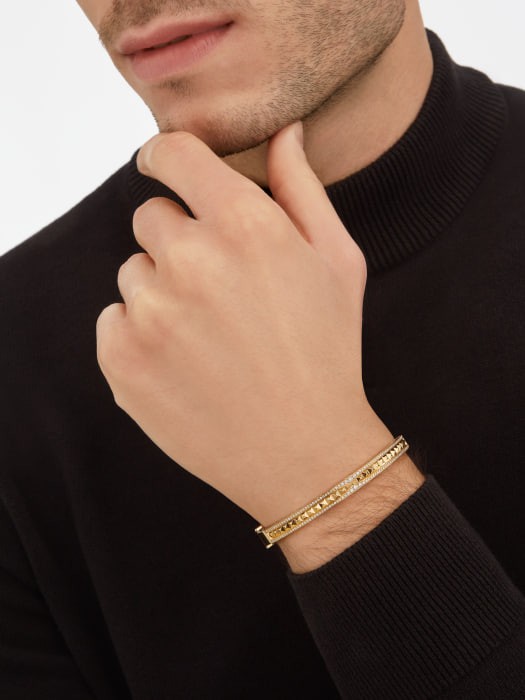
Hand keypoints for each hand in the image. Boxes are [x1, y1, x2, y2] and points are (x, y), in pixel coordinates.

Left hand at [95, 121, 407, 526]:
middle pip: (151, 218)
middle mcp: (190, 261)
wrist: (304, 452)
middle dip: (181, 242)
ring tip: (208, 337)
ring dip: (162, 292)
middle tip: (221, 292)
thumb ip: (301, 188)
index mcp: (245, 226)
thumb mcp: (337, 262)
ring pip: (133, 273)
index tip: (164, 167)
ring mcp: (149, 313)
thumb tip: (284, 131)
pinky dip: (140, 335)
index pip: (174, 154)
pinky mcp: (122, 359)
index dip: (166, 156)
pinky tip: (184, 364)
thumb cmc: (327, 352)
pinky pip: (114, 319)